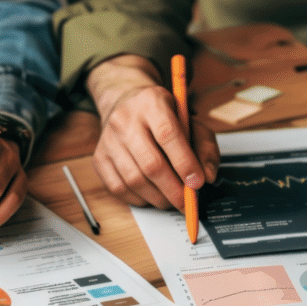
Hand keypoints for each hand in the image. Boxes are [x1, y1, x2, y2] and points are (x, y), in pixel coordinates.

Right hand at [86, 54, 219, 208]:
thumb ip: (204, 147)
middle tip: (187, 202)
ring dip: (157, 198)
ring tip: (171, 200)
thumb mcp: (190, 122)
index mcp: (152, 103)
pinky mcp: (99, 158)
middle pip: (150, 163)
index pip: (168, 134)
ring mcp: (108, 140)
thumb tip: (207, 175)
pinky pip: (119, 188)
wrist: (128, 106)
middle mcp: (125, 119)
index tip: (197, 183)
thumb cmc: (163, 118)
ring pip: (134, 180)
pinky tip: (151, 196)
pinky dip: (139, 199)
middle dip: (173, 189)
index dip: (185, 162)